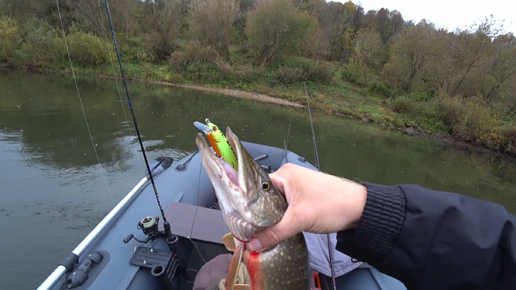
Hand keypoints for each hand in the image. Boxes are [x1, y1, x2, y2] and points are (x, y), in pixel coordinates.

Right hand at [248, 163, 366, 251]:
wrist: (359, 208)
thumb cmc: (332, 205)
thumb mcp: (299, 220)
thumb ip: (274, 233)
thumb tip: (253, 244)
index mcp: (284, 174)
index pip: (256, 188)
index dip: (248, 206)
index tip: (242, 222)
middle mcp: (288, 176)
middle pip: (264, 197)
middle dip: (260, 215)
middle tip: (252, 231)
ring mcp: (297, 186)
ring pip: (276, 204)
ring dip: (273, 217)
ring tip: (264, 231)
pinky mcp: (304, 196)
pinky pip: (286, 206)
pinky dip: (283, 217)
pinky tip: (279, 228)